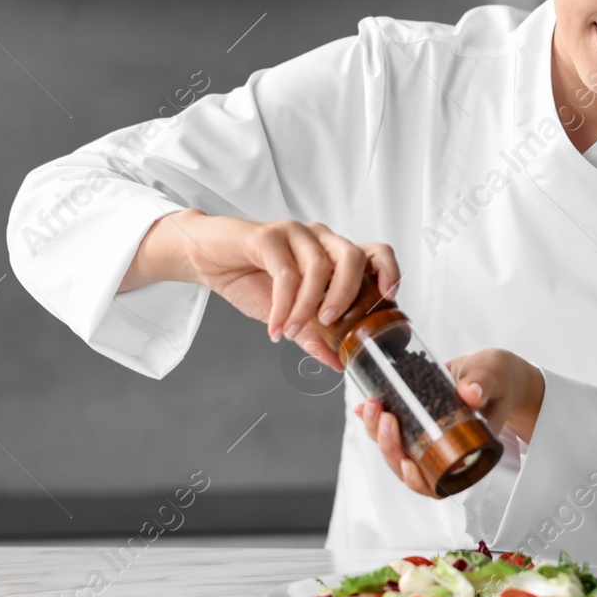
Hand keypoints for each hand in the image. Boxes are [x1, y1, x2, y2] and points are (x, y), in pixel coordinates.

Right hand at [173, 213, 399, 369]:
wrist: (207, 260)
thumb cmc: (251, 280)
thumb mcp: (289, 316)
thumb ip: (314, 336)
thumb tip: (339, 363)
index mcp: (332, 254)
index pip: (374, 252)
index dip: (388, 271)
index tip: (389, 297)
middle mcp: (320, 239)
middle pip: (353, 256)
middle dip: (348, 293)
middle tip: (331, 322)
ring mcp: (295, 233)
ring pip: (319, 265)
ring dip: (308, 306)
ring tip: (292, 330)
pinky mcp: (267, 236)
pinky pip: (285, 272)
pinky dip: (283, 305)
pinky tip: (275, 325)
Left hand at [353, 348, 545, 498]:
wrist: (492, 371)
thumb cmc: (500, 380)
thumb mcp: (494, 378)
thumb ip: (483, 384)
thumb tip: (470, 393)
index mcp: (466, 455)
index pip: (437, 483)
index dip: (418, 481)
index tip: (407, 462)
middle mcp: (443, 453)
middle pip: (408, 467)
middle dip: (389, 446)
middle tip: (385, 416)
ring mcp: (427, 439)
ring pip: (395, 449)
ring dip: (377, 432)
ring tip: (371, 406)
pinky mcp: (416, 422)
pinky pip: (392, 429)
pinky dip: (374, 421)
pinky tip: (363, 407)